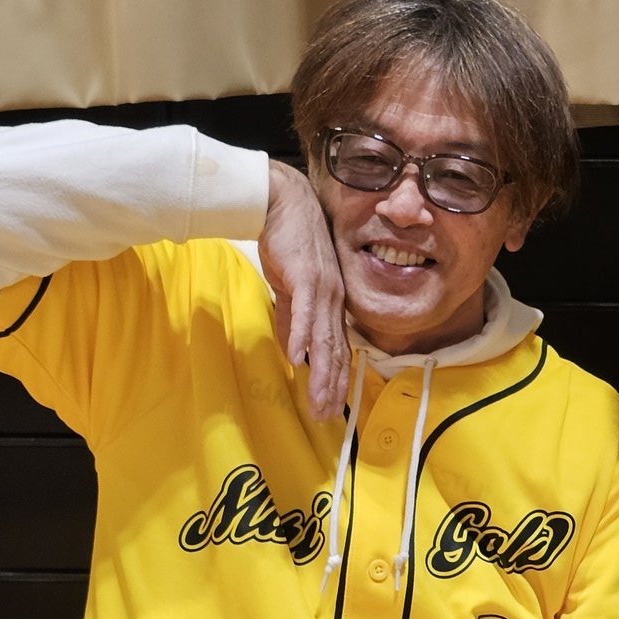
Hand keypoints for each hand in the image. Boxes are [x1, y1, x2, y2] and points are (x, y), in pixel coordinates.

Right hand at [260, 161, 348, 418]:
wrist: (282, 202)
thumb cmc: (288, 242)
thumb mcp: (290, 287)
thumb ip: (292, 320)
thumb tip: (293, 353)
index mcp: (331, 303)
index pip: (337, 349)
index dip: (336, 379)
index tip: (332, 406)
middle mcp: (333, 299)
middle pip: (335, 351)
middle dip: (331, 387)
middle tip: (326, 416)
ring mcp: (322, 289)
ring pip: (324, 339)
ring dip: (320, 372)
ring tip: (317, 399)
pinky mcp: (305, 277)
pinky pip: (304, 312)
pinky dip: (302, 336)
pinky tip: (299, 358)